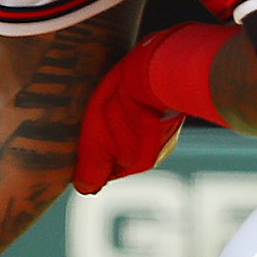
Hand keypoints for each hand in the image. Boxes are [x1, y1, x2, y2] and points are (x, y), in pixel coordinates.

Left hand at [74, 53, 184, 194]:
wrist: (157, 66)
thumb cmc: (123, 103)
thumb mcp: (97, 137)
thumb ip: (92, 166)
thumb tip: (86, 189)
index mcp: (137, 163)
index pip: (107, 173)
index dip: (93, 158)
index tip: (84, 141)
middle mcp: (157, 153)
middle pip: (121, 155)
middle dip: (108, 141)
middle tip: (96, 119)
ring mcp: (167, 132)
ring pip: (134, 136)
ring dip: (121, 125)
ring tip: (111, 104)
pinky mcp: (171, 111)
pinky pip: (147, 118)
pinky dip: (135, 111)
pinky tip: (127, 95)